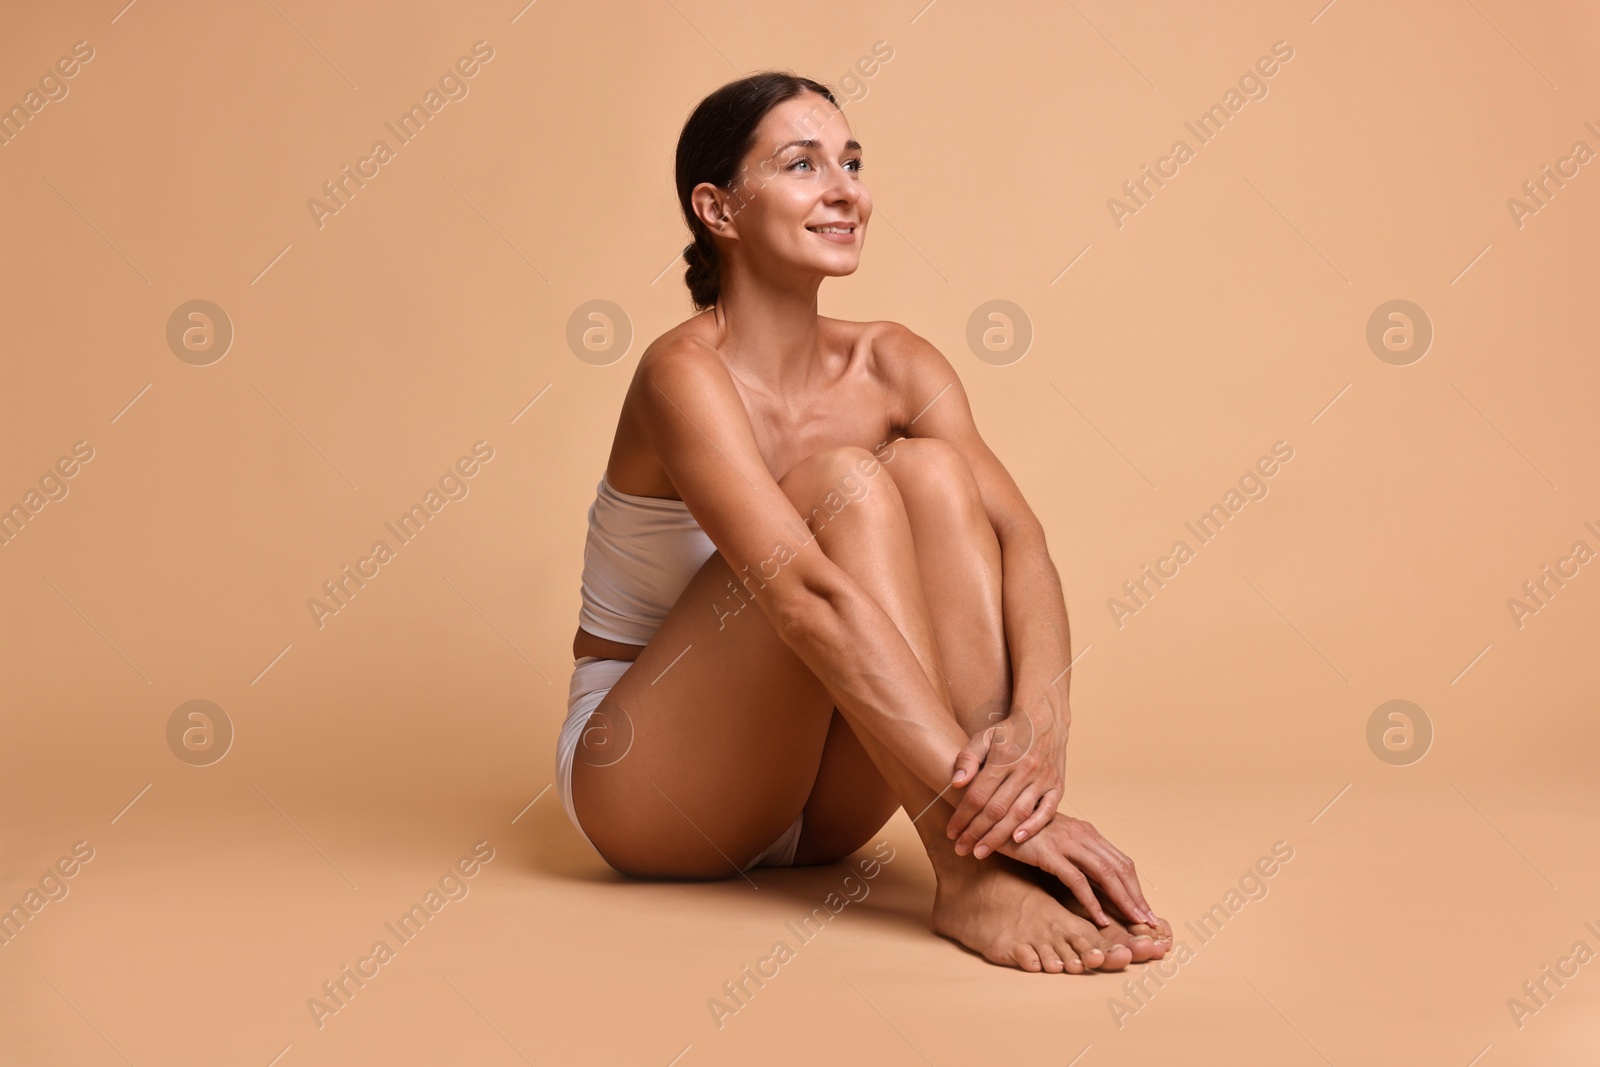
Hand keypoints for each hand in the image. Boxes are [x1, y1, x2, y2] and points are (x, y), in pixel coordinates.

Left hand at [945, 702, 1066, 859]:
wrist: (1045, 719)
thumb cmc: (1009, 731)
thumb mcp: (984, 736)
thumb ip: (968, 758)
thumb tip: (955, 783)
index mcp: (1003, 758)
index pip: (978, 795)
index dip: (962, 816)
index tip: (951, 832)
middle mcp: (1024, 770)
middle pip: (996, 809)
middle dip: (976, 833)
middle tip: (961, 849)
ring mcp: (1043, 779)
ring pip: (1018, 814)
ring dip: (999, 836)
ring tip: (980, 852)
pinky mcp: (1057, 786)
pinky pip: (1047, 811)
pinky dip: (1033, 827)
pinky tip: (1017, 840)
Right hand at [998, 812, 1157, 926]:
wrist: (993, 813)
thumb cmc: (1021, 830)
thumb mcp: (1054, 839)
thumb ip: (1074, 853)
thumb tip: (1091, 879)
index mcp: (1086, 832)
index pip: (1121, 862)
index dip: (1136, 887)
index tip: (1144, 909)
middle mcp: (1082, 835)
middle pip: (1121, 868)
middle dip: (1137, 896)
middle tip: (1149, 921)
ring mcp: (1067, 842)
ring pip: (1106, 874)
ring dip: (1123, 900)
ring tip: (1133, 921)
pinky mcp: (1050, 853)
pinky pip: (1078, 880)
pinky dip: (1092, 901)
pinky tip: (1099, 918)